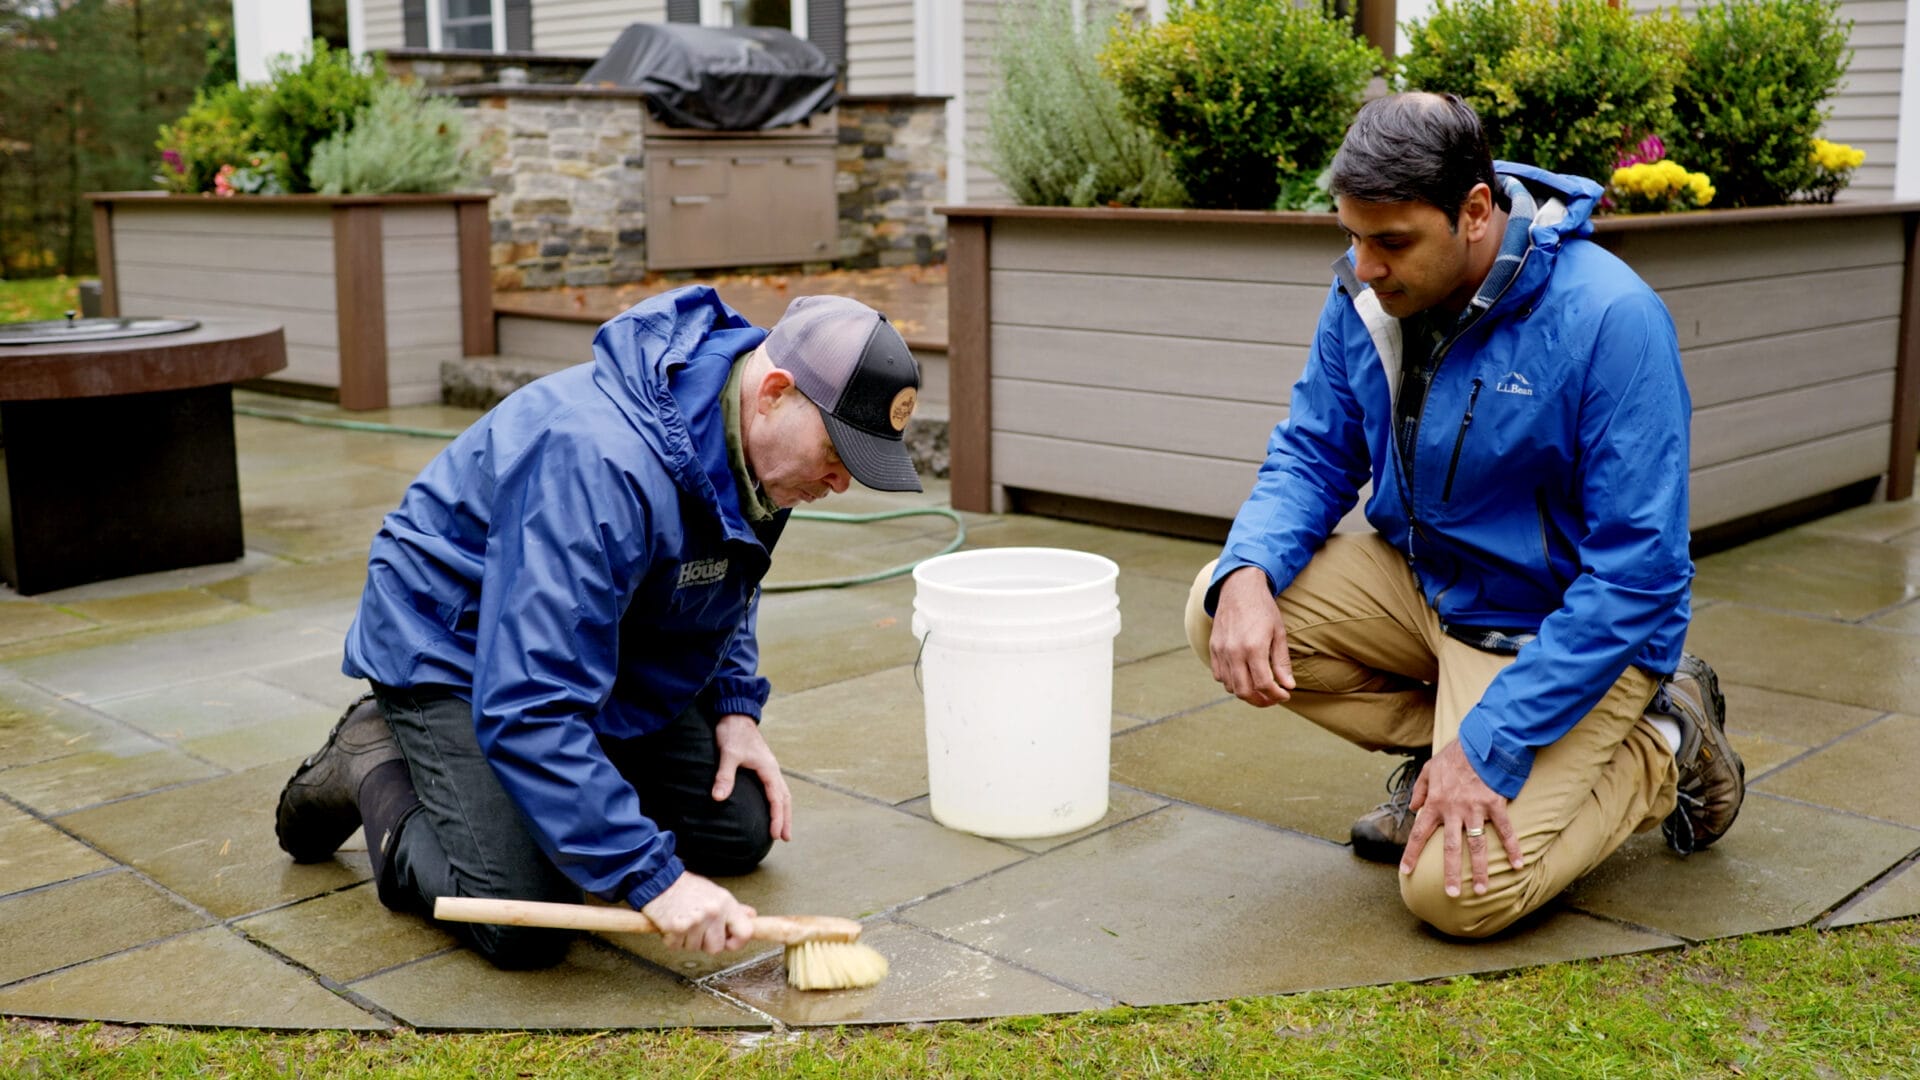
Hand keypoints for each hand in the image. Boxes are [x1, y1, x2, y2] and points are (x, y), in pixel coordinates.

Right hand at [640, 871, 757, 952]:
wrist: (658, 879)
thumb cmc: (685, 887)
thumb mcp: (715, 893)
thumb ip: (733, 909)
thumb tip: (751, 916)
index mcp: (726, 903)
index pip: (745, 932)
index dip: (737, 943)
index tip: (728, 941)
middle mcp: (713, 912)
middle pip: (716, 948)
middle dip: (704, 942)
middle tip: (696, 928)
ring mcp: (695, 921)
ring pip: (694, 948)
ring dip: (686, 940)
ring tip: (683, 921)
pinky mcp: (676, 928)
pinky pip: (676, 947)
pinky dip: (671, 939)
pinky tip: (671, 924)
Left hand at [712, 713, 792, 842]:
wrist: (735, 713)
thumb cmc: (732, 732)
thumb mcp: (728, 754)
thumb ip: (725, 776)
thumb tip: (718, 798)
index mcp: (769, 769)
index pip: (777, 798)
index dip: (777, 818)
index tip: (775, 835)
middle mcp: (773, 769)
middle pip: (785, 798)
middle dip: (785, 819)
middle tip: (785, 838)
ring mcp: (769, 767)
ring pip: (782, 793)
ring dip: (783, 811)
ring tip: (782, 828)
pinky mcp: (762, 766)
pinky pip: (775, 788)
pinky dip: (777, 801)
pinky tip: (771, 808)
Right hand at [1209, 566, 1295, 706]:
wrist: (1239, 589)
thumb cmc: (1263, 609)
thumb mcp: (1278, 633)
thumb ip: (1282, 662)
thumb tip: (1288, 686)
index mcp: (1254, 648)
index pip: (1263, 684)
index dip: (1276, 695)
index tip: (1285, 695)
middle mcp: (1234, 652)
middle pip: (1244, 691)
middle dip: (1260, 701)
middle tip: (1272, 699)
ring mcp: (1221, 651)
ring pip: (1230, 686)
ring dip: (1246, 693)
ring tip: (1260, 690)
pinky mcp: (1213, 648)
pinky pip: (1219, 675)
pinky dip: (1231, 682)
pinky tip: (1244, 677)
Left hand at [1399, 740, 1524, 896]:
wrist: (1479, 741)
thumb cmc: (1453, 755)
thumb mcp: (1428, 768)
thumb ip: (1419, 789)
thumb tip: (1413, 808)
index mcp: (1435, 803)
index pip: (1419, 833)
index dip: (1411, 853)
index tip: (1405, 872)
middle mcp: (1453, 810)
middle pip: (1451, 848)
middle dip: (1451, 873)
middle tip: (1451, 893)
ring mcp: (1475, 809)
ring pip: (1478, 845)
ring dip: (1481, 869)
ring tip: (1481, 890)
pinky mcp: (1495, 804)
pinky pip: (1505, 830)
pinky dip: (1512, 848)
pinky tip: (1518, 865)